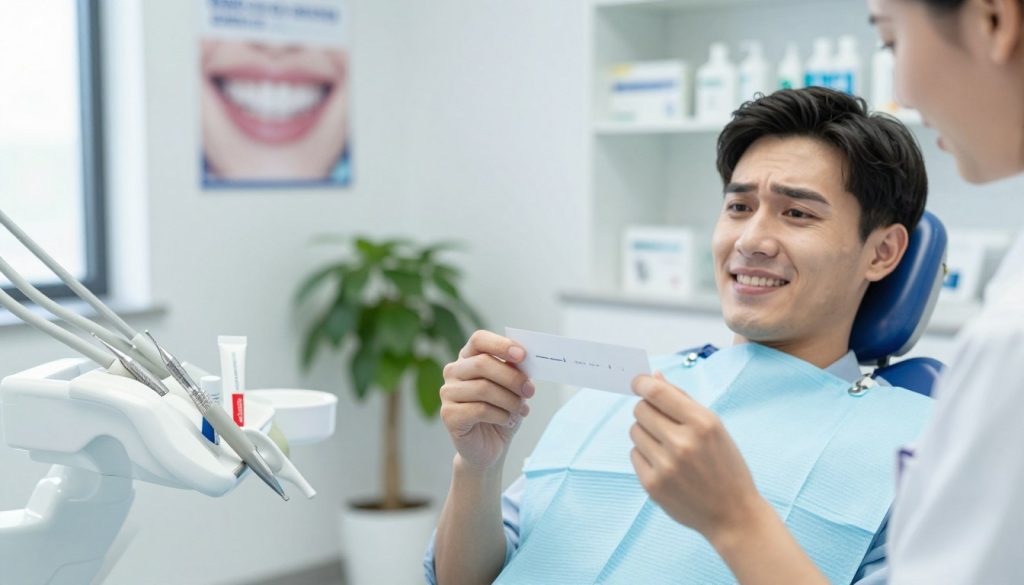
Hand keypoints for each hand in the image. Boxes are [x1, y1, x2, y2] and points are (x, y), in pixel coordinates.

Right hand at [440, 330, 534, 471]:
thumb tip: (523, 359)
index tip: (522, 355)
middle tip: (530, 391)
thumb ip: (515, 370)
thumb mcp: (513, 388)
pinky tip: (507, 421)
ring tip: (521, 410)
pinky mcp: (448, 415)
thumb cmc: (501, 412)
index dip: (500, 345)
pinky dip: (501, 415)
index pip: (479, 340)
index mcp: (469, 358)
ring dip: (509, 400)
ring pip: (483, 388)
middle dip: (512, 378)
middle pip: (482, 364)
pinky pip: (479, 410)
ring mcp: (447, 392)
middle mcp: (453, 371)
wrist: (490, 447)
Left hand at [629, 372, 765, 541]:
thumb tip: (652, 377)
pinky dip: (645, 455)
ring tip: (668, 447)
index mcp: (703, 423)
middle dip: (648, 410)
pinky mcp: (653, 485)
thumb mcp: (714, 427)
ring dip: (646, 433)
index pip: (657, 392)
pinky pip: (634, 454)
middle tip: (662, 422)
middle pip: (640, 409)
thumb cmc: (725, 465)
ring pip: (634, 431)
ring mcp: (666, 466)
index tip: (637, 381)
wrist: (733, 514)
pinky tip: (666, 465)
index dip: (641, 383)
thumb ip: (682, 399)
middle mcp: (682, 443)